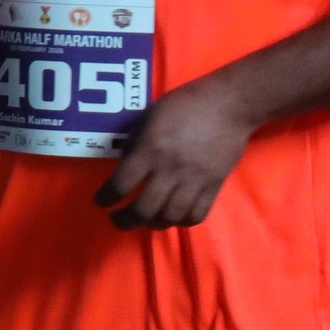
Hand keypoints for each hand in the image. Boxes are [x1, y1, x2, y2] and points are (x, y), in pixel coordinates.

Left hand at [95, 76, 254, 228]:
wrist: (228, 104)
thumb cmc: (184, 105)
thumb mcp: (149, 117)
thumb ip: (136, 144)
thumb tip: (125, 170)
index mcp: (150, 149)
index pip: (120, 184)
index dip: (106, 198)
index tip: (101, 202)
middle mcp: (170, 169)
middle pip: (144, 209)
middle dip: (125, 221)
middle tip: (118, 220)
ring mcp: (194, 180)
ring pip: (170, 217)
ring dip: (152, 224)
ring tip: (145, 220)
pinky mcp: (214, 186)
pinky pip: (196, 215)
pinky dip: (181, 221)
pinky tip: (173, 216)